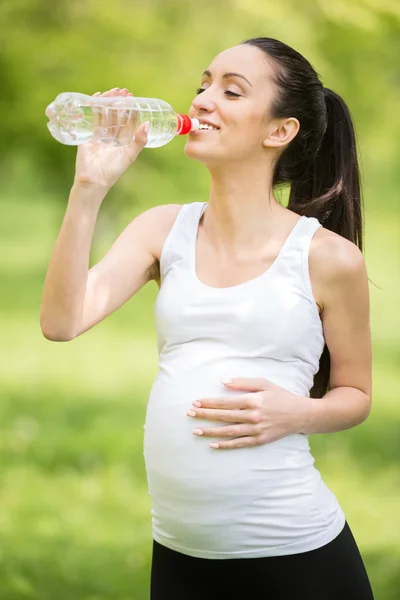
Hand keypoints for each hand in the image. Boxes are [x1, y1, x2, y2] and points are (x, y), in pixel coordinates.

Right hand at [74, 87, 148, 189]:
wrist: (94, 180)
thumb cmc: (113, 170)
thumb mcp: (130, 155)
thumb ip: (139, 141)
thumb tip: (147, 124)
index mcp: (123, 141)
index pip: (127, 121)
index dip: (130, 109)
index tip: (133, 98)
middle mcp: (112, 137)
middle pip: (116, 115)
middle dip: (120, 103)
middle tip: (123, 91)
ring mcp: (99, 135)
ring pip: (104, 114)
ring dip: (108, 102)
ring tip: (113, 91)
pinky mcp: (87, 135)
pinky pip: (91, 119)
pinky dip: (94, 107)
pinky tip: (96, 97)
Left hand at [185, 377, 309, 449]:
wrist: (301, 415)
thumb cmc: (281, 396)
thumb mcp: (264, 383)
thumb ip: (243, 382)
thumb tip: (223, 382)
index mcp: (253, 400)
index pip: (226, 402)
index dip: (210, 403)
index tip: (196, 402)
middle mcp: (253, 416)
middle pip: (224, 416)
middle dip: (205, 415)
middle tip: (189, 414)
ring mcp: (256, 430)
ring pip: (229, 431)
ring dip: (211, 431)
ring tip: (196, 430)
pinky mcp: (260, 440)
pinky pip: (239, 443)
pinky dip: (226, 445)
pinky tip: (213, 444)